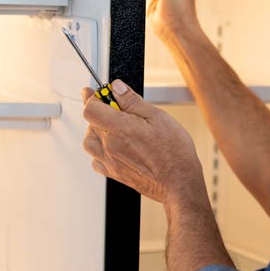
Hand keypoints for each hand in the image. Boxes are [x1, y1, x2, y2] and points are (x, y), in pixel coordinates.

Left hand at [82, 80, 205, 205]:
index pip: (91, 108)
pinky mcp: (115, 174)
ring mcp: (110, 162)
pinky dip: (99, 150)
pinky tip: (113, 146)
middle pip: (90, 123)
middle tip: (114, 107)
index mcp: (119, 128)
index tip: (97, 92)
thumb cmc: (173, 152)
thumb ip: (132, 101)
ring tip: (112, 126)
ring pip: (90, 142)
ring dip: (96, 131)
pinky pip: (96, 160)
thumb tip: (117, 88)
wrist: (179, 182)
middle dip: (99, 111)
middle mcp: (110, 146)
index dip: (92, 97)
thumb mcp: (157, 117)